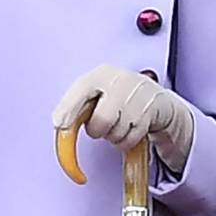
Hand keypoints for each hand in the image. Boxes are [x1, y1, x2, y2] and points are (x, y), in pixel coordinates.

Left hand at [52, 64, 195, 173]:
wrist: (157, 100)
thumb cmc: (119, 98)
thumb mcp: (100, 94)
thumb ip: (80, 105)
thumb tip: (60, 124)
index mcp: (102, 73)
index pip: (82, 87)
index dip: (68, 107)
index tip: (58, 124)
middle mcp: (121, 80)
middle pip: (101, 119)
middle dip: (97, 129)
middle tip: (100, 126)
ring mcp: (138, 95)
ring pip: (116, 132)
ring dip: (113, 136)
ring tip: (118, 124)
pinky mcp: (151, 110)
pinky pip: (131, 139)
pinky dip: (126, 141)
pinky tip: (130, 129)